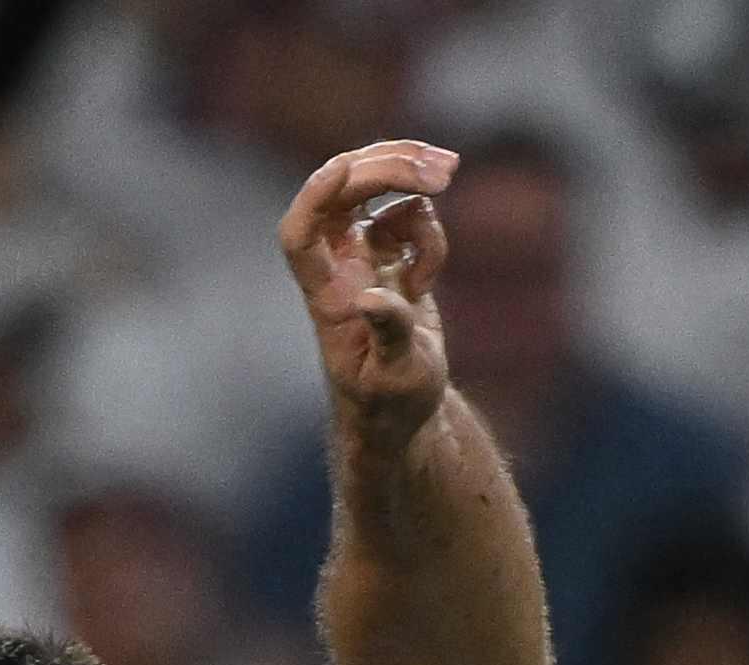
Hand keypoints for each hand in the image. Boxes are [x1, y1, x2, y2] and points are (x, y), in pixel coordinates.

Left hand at [281, 138, 463, 425]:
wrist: (402, 412)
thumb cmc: (389, 405)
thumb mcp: (394, 377)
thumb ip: (388, 334)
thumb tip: (372, 299)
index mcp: (326, 298)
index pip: (300, 236)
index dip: (313, 197)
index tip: (343, 168)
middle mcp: (337, 270)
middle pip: (344, 195)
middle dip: (388, 168)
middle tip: (442, 169)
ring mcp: (361, 260)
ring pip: (373, 192)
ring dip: (410, 173)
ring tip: (448, 172)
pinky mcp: (388, 259)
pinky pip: (405, 217)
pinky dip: (428, 227)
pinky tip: (430, 275)